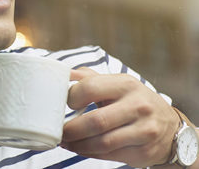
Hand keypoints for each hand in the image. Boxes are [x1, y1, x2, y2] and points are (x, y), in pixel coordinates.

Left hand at [61, 67, 179, 167]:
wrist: (169, 126)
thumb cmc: (133, 101)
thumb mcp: (117, 84)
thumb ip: (90, 78)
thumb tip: (62, 72)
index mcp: (126, 84)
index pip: (90, 88)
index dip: (71, 97)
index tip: (65, 104)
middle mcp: (139, 106)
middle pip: (96, 121)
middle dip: (71, 129)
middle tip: (58, 131)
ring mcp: (145, 131)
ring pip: (102, 142)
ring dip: (77, 144)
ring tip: (65, 141)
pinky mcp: (144, 152)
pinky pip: (110, 156)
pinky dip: (89, 153)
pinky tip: (79, 148)